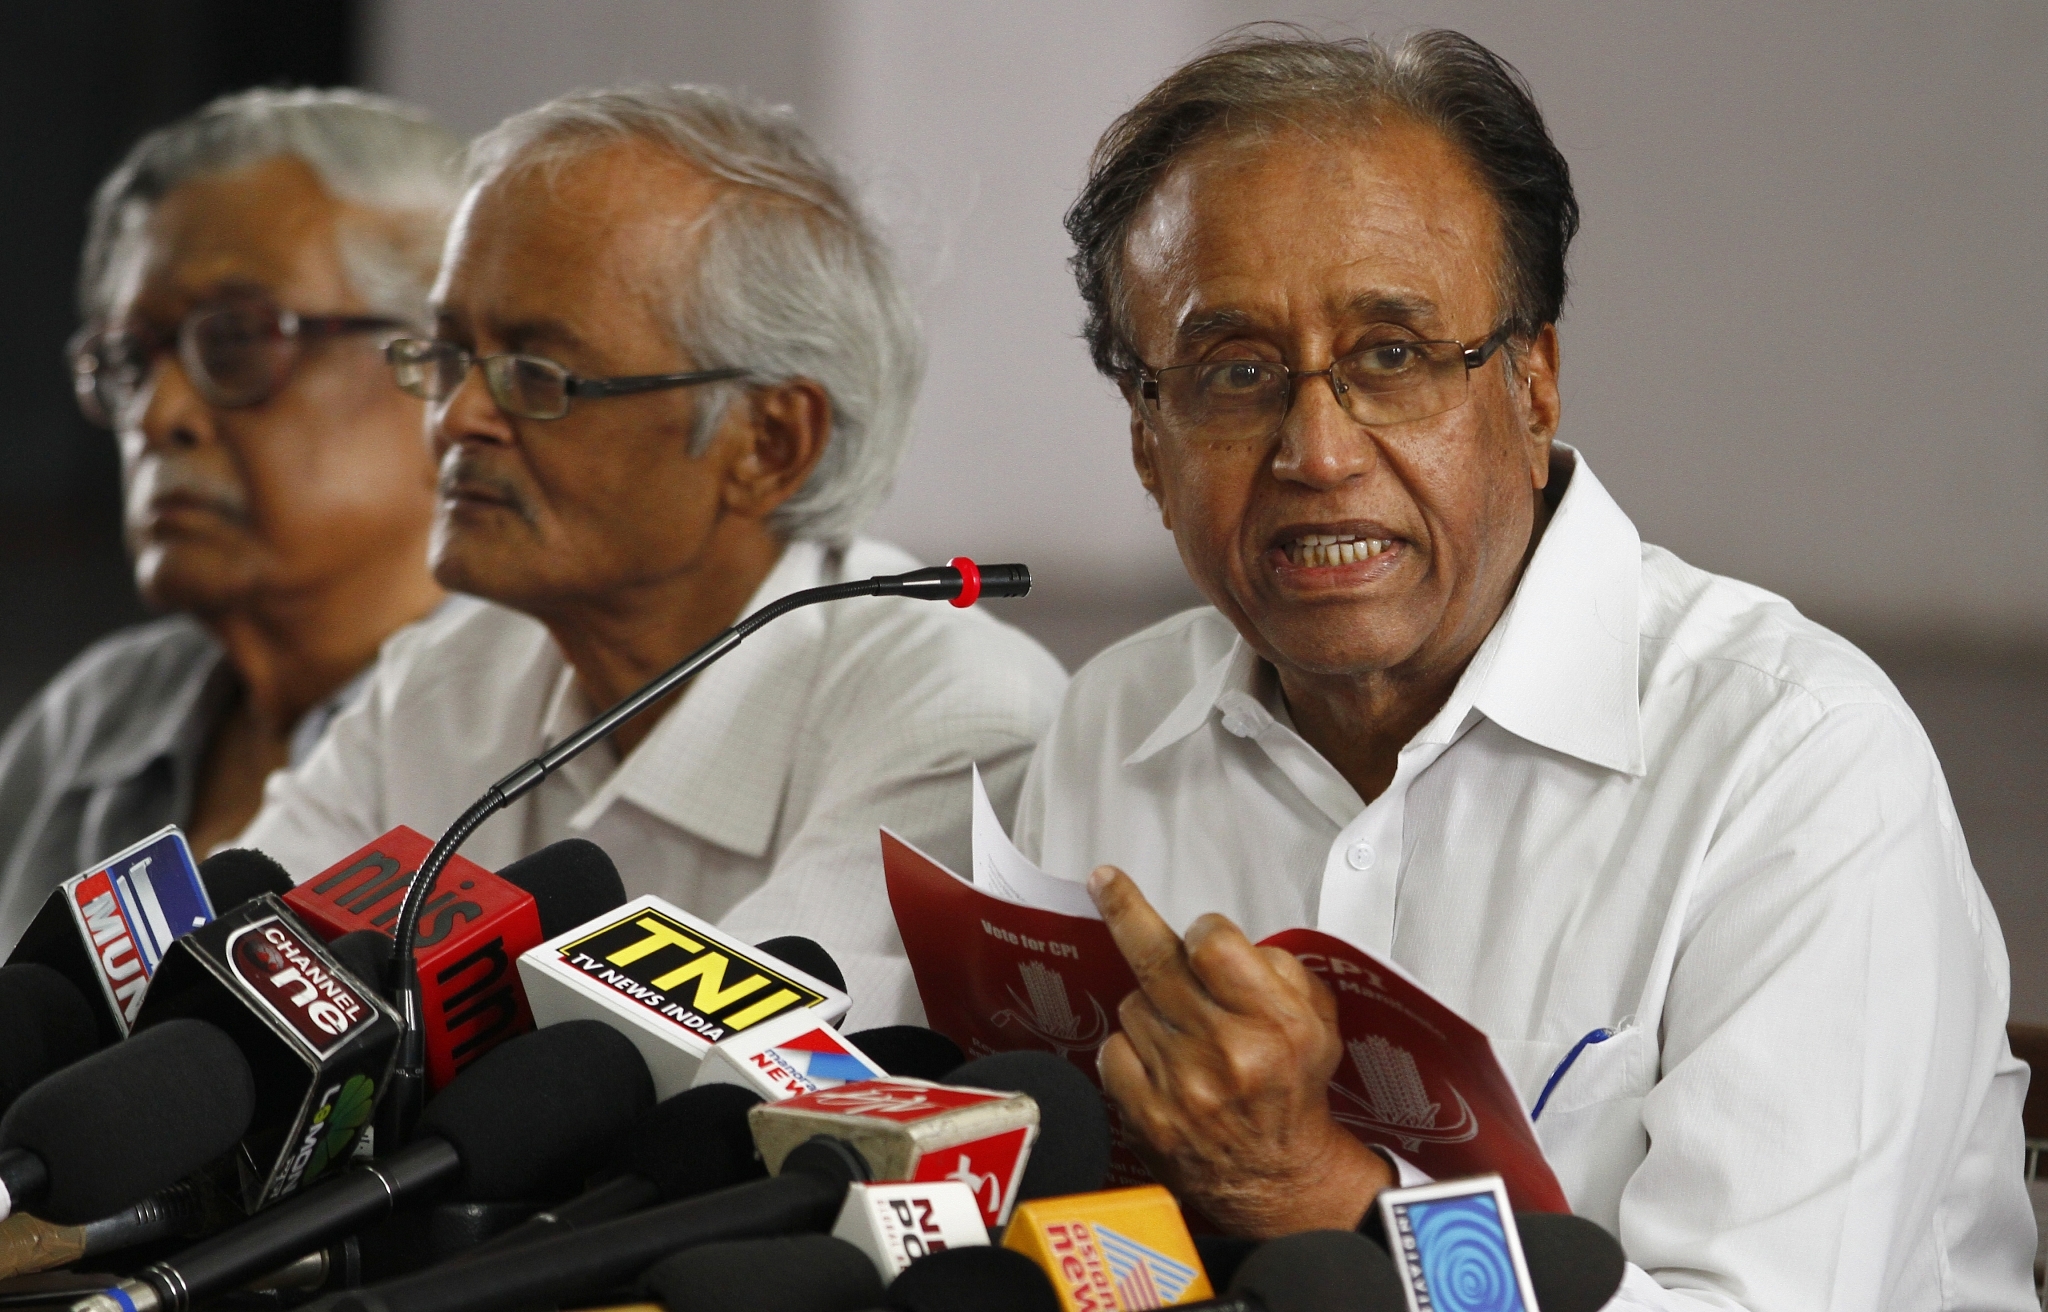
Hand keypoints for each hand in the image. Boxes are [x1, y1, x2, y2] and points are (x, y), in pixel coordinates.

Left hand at [1088, 865, 1392, 1236]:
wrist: (1277, 1178)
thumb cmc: (1292, 1093)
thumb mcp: (1319, 1023)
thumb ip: (1279, 970)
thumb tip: (1224, 941)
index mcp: (1275, 1024)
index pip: (1214, 944)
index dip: (1205, 932)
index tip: (1201, 935)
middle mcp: (1227, 1052)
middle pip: (1157, 959)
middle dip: (1125, 909)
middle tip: (1103, 881)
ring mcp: (1181, 1086)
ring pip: (1133, 1005)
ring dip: (1152, 1008)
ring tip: (1183, 1035)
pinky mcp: (1146, 1116)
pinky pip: (1114, 1051)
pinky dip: (1130, 1051)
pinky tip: (1158, 1065)